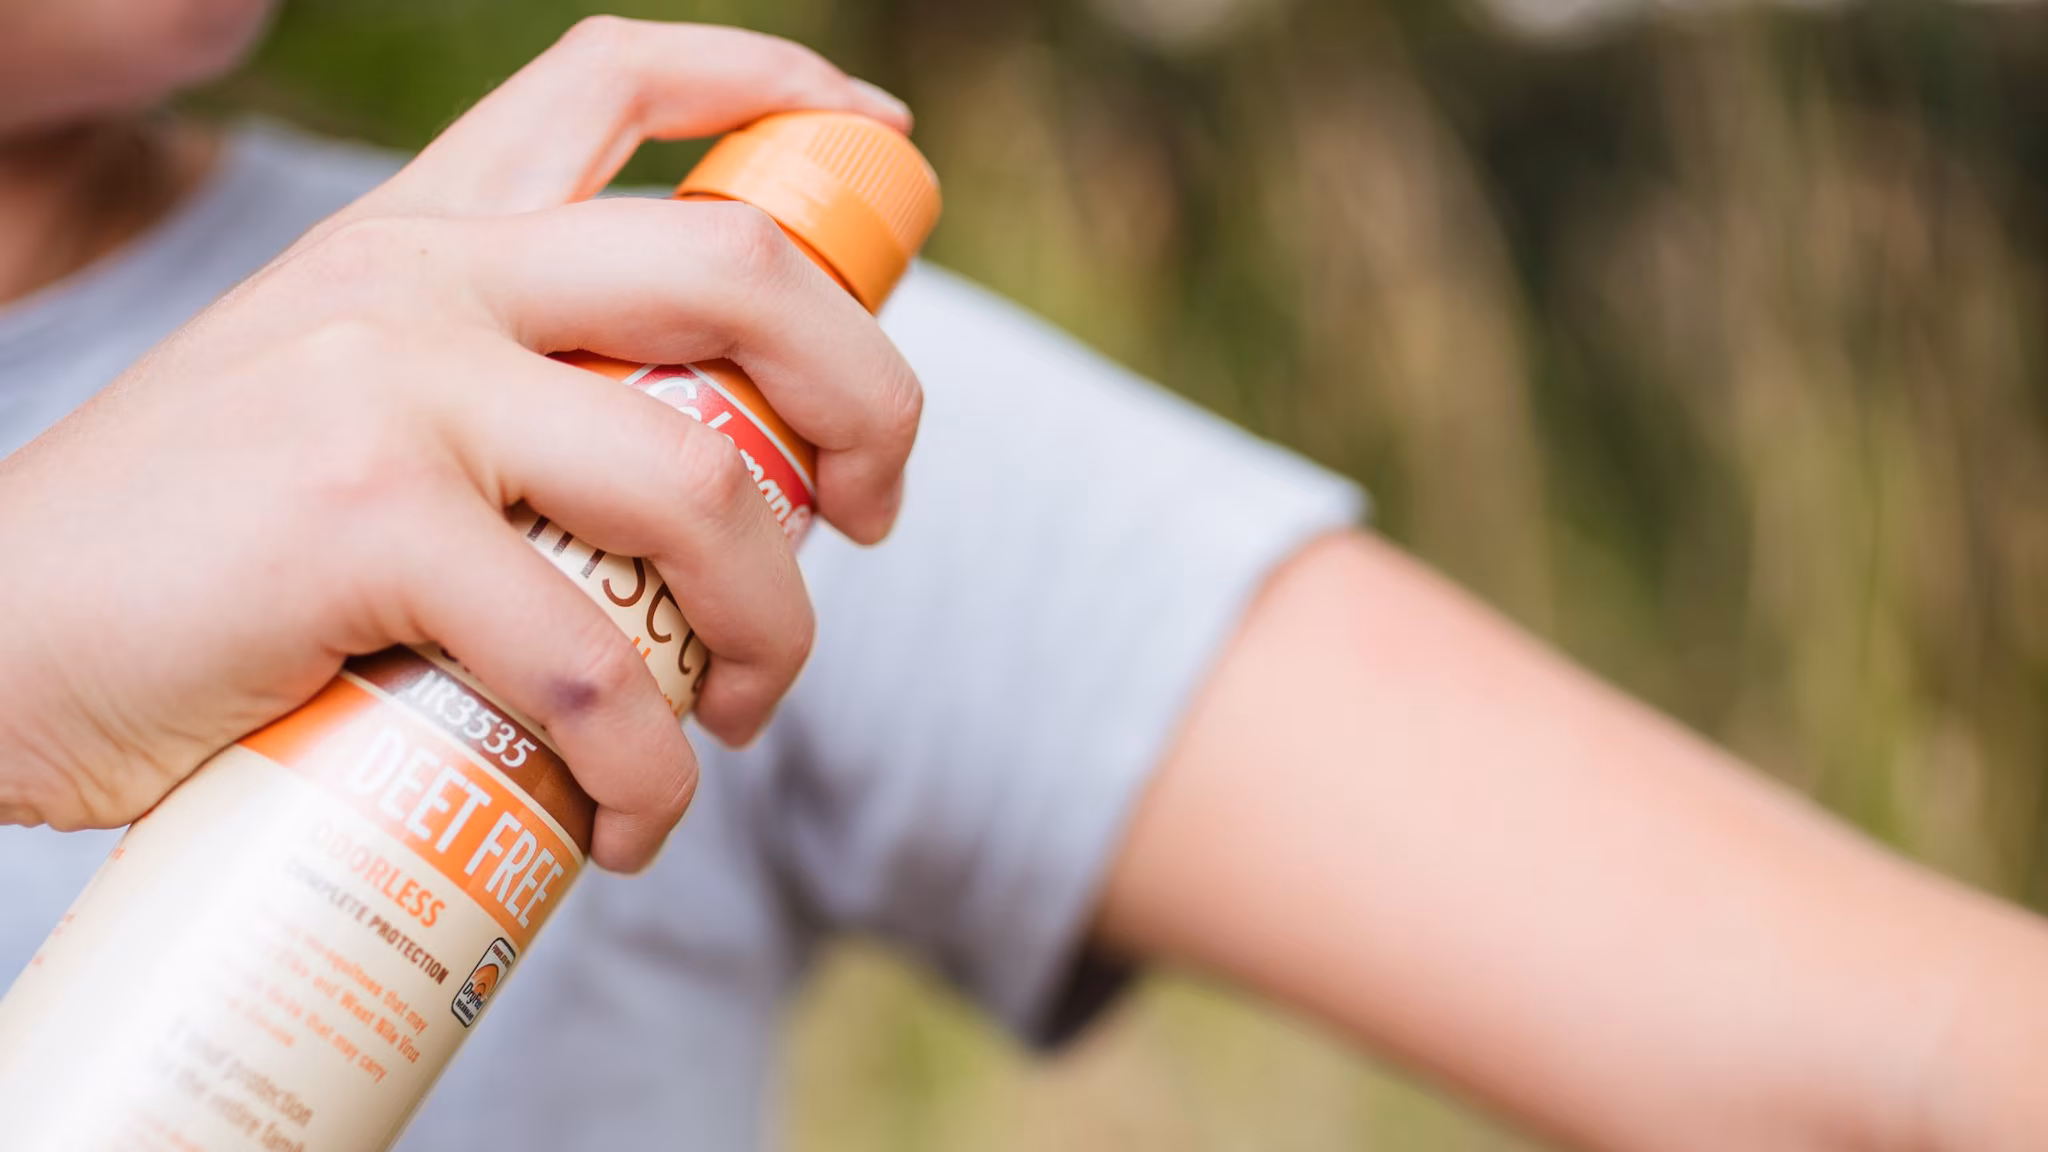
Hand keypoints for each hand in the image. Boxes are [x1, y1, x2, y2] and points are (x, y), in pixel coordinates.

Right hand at [0, 18, 922, 870]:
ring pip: (697, 491)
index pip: (611, 78)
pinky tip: (632, 819)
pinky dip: (650, 766)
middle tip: (872, 513)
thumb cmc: (193, 566)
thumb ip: (489, 409)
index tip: (880, 142)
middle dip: (866, 395)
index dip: (773, 86)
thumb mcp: (338, 415)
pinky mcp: (359, 522)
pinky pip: (589, 660)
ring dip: (775, 629)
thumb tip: (699, 511)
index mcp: (419, 237)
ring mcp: (389, 387)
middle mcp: (417, 279)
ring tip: (742, 715)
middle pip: (735, 270)